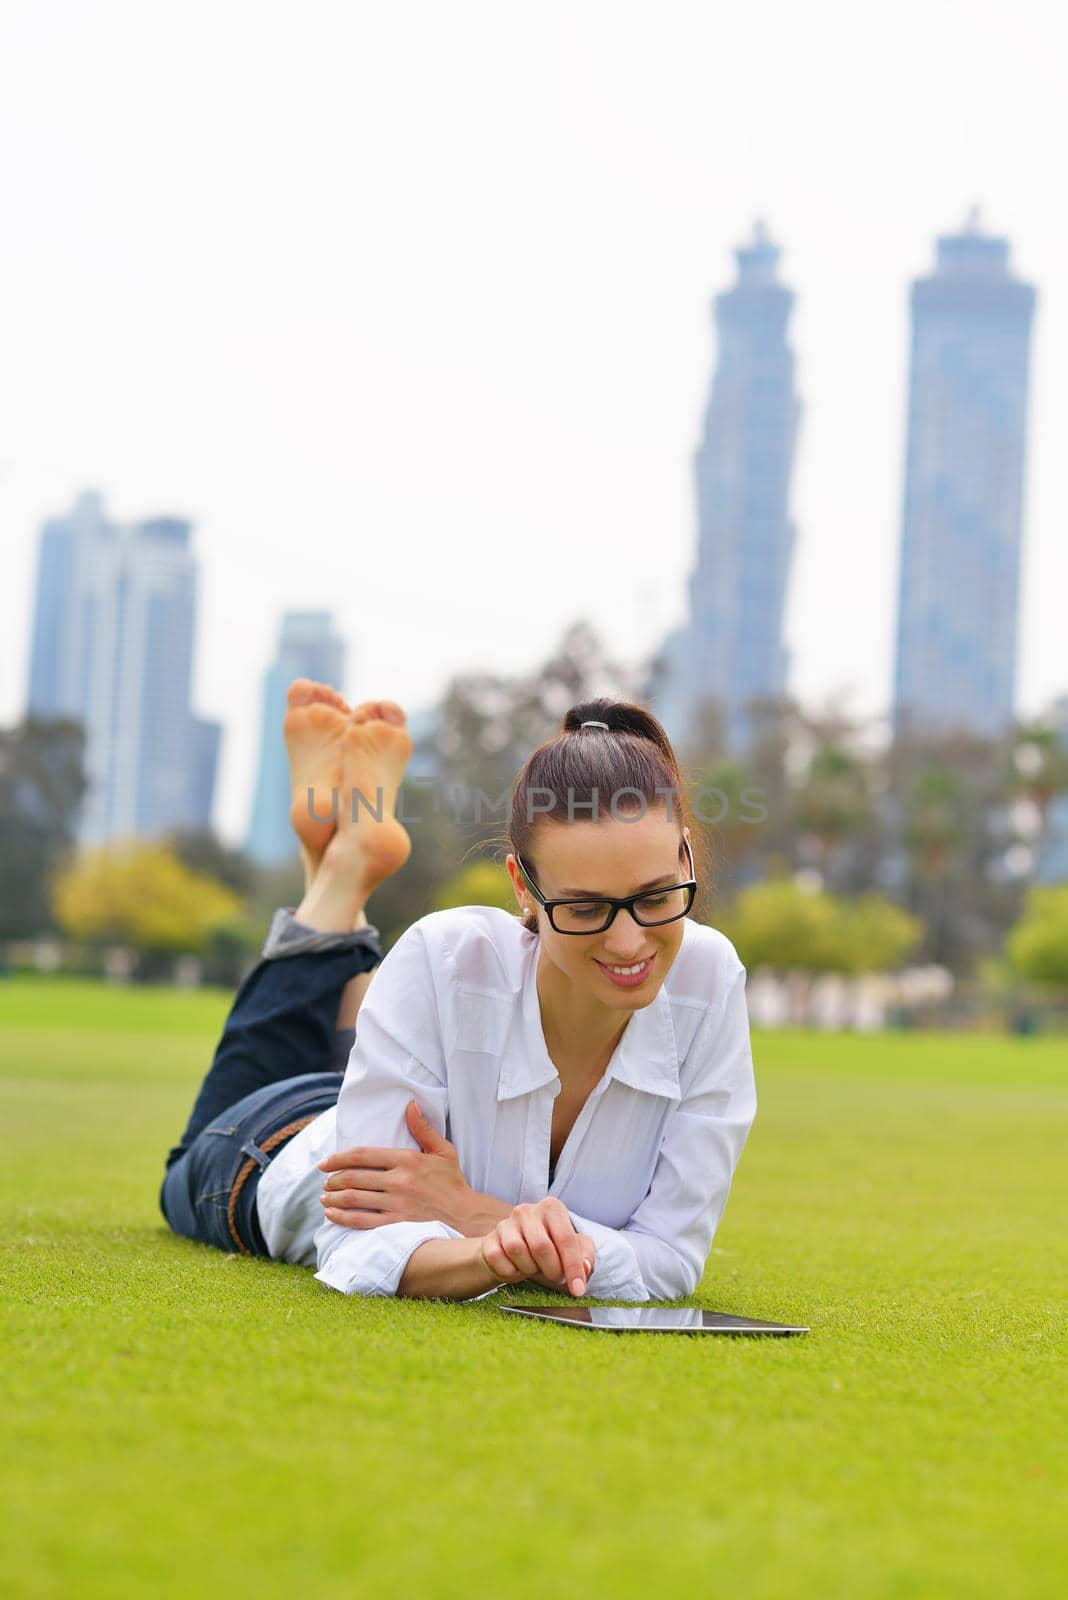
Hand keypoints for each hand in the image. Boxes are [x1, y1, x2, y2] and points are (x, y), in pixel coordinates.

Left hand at [318, 1100, 474, 1232]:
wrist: (465, 1214)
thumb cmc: (452, 1181)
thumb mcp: (443, 1150)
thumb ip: (423, 1128)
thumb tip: (410, 1104)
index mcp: (407, 1160)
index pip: (363, 1155)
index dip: (338, 1158)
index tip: (324, 1163)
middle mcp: (399, 1181)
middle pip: (354, 1177)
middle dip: (333, 1179)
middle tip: (324, 1181)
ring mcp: (397, 1204)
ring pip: (354, 1199)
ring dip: (333, 1198)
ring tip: (324, 1197)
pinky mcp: (396, 1224)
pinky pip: (362, 1221)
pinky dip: (342, 1218)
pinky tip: (331, 1215)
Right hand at [479, 1199, 595, 1296]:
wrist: (512, 1252)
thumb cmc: (548, 1248)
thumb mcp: (573, 1249)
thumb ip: (585, 1256)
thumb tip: (586, 1267)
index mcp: (551, 1208)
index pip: (565, 1238)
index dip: (573, 1267)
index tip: (578, 1290)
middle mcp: (527, 1211)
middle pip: (541, 1246)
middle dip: (552, 1270)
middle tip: (554, 1276)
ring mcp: (505, 1224)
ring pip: (517, 1251)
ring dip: (530, 1270)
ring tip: (535, 1268)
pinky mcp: (490, 1240)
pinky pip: (499, 1260)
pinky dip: (511, 1273)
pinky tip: (518, 1269)